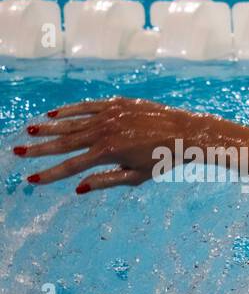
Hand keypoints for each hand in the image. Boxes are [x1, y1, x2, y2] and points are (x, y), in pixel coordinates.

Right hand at [15, 97, 213, 193]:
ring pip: (72, 123)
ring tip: (30, 133)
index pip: (71, 167)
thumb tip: (78, 189)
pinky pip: (87, 106)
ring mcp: (109, 116)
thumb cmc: (164, 159)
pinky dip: (69, 110)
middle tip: (18, 152)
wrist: (186, 132)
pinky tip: (54, 115)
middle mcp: (104, 132)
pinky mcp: (116, 104)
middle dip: (40, 149)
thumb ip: (106, 181)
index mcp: (108, 153)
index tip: (31, 180)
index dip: (50, 174)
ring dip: (49, 128)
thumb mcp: (136, 176)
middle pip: (65, 143)